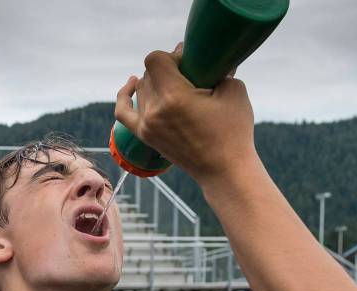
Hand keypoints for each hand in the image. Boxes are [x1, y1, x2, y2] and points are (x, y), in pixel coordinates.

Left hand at [115, 44, 256, 185]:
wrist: (223, 169)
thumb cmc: (233, 131)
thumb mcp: (233, 90)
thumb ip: (216, 68)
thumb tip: (208, 56)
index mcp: (174, 97)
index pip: (155, 59)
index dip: (171, 55)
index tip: (188, 61)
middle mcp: (154, 111)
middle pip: (149, 73)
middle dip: (168, 67)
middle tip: (188, 70)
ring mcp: (146, 125)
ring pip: (141, 88)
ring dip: (157, 80)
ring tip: (177, 81)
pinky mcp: (145, 135)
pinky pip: (123, 112)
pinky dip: (124, 96)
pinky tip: (132, 83)